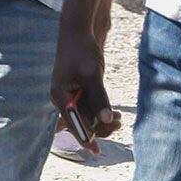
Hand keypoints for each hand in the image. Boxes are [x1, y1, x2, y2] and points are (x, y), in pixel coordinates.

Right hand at [48, 16, 118, 151]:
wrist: (78, 30)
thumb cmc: (81, 49)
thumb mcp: (92, 74)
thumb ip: (99, 97)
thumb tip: (106, 120)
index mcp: (60, 96)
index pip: (72, 123)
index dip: (85, 137)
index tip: (96, 150)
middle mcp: (63, 98)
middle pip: (81, 121)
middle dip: (99, 126)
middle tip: (118, 123)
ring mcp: (71, 94)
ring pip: (87, 115)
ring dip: (103, 119)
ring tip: (119, 119)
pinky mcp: (80, 89)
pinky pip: (90, 107)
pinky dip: (102, 111)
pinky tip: (115, 113)